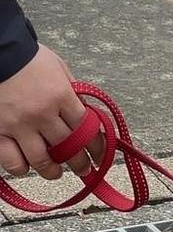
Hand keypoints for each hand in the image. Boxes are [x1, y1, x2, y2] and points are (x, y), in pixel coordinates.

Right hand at [0, 46, 103, 180]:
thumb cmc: (27, 58)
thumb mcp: (59, 69)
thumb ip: (72, 92)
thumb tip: (85, 112)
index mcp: (61, 96)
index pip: (86, 129)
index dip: (97, 147)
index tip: (100, 156)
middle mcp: (42, 114)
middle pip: (69, 148)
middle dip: (80, 163)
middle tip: (84, 169)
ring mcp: (19, 125)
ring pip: (42, 160)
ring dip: (53, 171)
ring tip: (56, 173)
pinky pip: (12, 160)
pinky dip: (21, 168)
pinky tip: (26, 166)